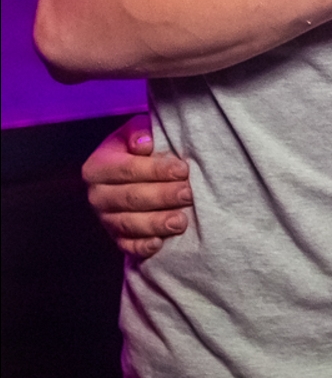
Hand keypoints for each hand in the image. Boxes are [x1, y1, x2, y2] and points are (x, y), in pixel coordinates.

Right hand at [81, 115, 191, 258]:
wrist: (135, 172)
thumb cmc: (141, 148)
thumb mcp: (137, 132)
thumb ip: (139, 131)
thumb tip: (144, 143)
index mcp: (98, 167)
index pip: (126, 170)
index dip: (156, 170)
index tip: (182, 169)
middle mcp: (97, 195)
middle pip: (130, 198)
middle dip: (162, 196)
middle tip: (188, 194)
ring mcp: (106, 218)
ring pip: (129, 224)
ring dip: (156, 223)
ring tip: (181, 220)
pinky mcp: (117, 237)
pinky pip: (127, 246)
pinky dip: (142, 247)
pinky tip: (159, 244)